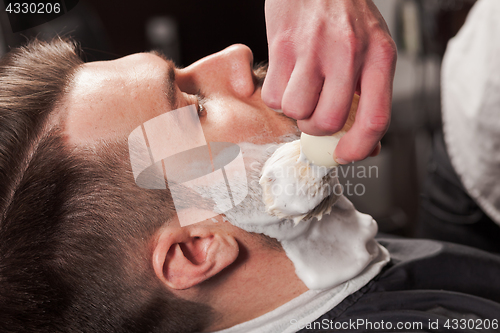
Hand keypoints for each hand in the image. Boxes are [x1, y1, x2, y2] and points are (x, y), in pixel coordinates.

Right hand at [262, 0, 395, 163]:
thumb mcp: (372, 47)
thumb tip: (365, 144)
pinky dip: (275, 95)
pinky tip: (286, 76)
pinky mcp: (282, 46)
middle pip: (328, 121)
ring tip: (300, 88)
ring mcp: (313, 49)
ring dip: (294, 110)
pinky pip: (272, 96)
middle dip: (316, 128)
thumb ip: (370, 94)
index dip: (359, 148)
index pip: (374, 119)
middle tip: (314, 113)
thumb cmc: (345, 14)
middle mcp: (348, 53)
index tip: (345, 156)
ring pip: (296, 112)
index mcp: (379, 56)